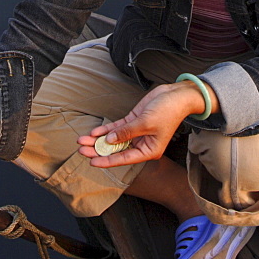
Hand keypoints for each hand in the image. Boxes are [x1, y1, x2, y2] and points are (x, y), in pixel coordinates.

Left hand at [77, 81, 207, 168]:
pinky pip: (116, 128)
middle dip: (98, 150)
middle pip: (116, 150)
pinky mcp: (133, 121)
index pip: (124, 159)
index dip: (107, 161)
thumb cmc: (168, 111)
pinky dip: (105, 130)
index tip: (92, 162)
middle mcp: (141, 144)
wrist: (176, 95)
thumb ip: (126, 132)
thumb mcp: (146, 123)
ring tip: (82, 141)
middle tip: (81, 150)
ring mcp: (136, 132)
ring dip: (98, 140)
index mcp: (148, 150)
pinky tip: (93, 132)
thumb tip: (108, 140)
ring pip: (113, 139)